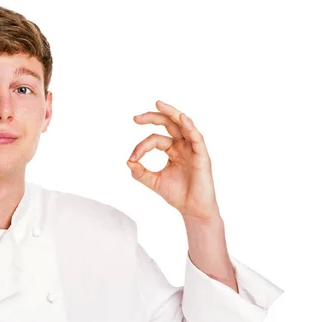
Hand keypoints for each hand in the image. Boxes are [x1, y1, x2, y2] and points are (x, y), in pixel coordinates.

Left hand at [126, 100, 219, 220]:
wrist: (192, 209)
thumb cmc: (177, 194)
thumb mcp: (154, 181)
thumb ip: (140, 172)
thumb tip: (127, 160)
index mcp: (173, 150)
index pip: (155, 140)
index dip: (141, 146)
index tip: (132, 157)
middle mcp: (183, 146)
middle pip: (169, 124)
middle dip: (153, 117)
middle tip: (136, 118)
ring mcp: (193, 149)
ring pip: (183, 125)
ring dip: (172, 113)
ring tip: (159, 104)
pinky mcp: (202, 156)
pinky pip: (197, 137)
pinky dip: (190, 127)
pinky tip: (182, 119)